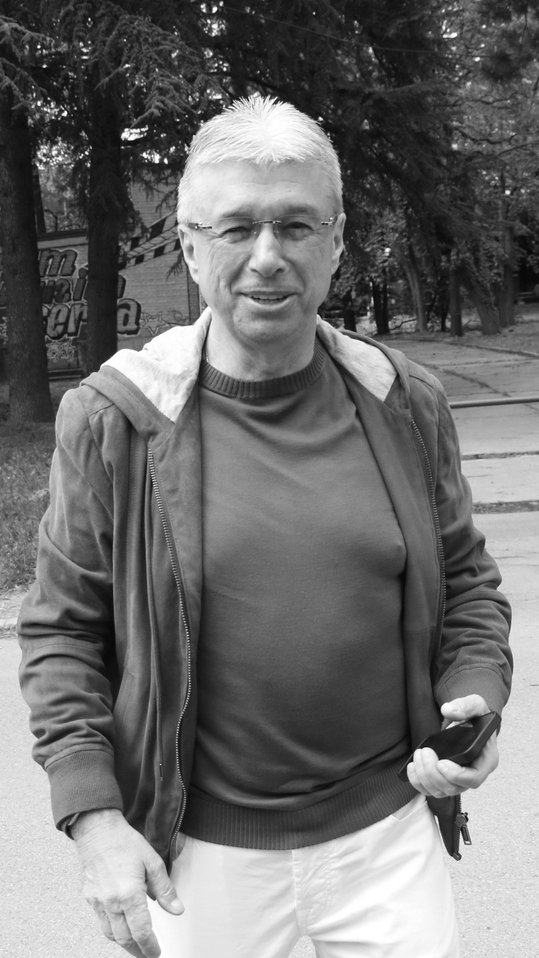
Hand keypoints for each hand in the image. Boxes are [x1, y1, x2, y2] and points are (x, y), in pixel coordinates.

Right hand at [72, 809, 183, 957]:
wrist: (97, 829)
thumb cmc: (124, 842)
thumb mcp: (152, 862)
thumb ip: (165, 889)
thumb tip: (176, 909)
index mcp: (129, 894)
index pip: (141, 931)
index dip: (150, 946)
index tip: (156, 952)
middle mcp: (111, 902)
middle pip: (124, 938)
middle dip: (138, 950)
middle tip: (147, 953)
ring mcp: (97, 901)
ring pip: (110, 934)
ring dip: (124, 943)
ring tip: (135, 944)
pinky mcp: (89, 897)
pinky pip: (100, 921)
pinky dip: (111, 930)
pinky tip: (120, 926)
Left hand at [405, 695, 498, 798]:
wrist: (470, 722)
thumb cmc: (476, 716)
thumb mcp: (476, 704)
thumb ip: (465, 706)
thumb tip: (448, 710)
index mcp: (486, 760)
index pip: (474, 778)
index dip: (457, 775)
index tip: (441, 762)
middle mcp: (473, 774)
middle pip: (454, 788)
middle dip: (434, 773)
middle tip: (425, 752)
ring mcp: (459, 780)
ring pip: (441, 791)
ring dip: (424, 776)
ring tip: (418, 754)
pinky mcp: (445, 779)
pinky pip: (430, 790)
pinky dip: (418, 781)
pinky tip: (413, 766)